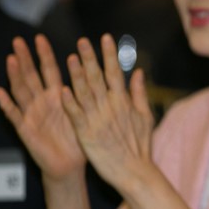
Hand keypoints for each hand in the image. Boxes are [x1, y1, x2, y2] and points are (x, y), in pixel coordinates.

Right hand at [0, 35, 85, 180]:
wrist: (71, 165)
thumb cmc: (80, 138)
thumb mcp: (88, 112)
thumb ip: (92, 93)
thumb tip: (102, 72)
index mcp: (59, 96)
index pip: (50, 71)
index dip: (45, 55)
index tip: (40, 38)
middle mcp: (43, 102)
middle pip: (32, 76)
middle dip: (25, 58)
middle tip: (18, 41)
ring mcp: (32, 114)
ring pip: (22, 91)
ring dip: (15, 76)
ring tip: (11, 59)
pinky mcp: (26, 129)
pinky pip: (15, 116)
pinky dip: (8, 104)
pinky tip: (0, 92)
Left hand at [61, 34, 153, 193]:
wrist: (134, 171)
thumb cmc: (140, 145)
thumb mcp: (145, 116)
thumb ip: (139, 93)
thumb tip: (138, 72)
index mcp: (123, 101)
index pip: (115, 72)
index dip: (109, 54)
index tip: (105, 38)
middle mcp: (110, 107)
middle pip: (98, 78)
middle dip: (90, 58)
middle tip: (82, 41)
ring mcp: (97, 120)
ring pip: (85, 93)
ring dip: (77, 75)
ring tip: (70, 58)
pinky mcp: (87, 134)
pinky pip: (76, 115)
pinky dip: (70, 103)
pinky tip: (63, 90)